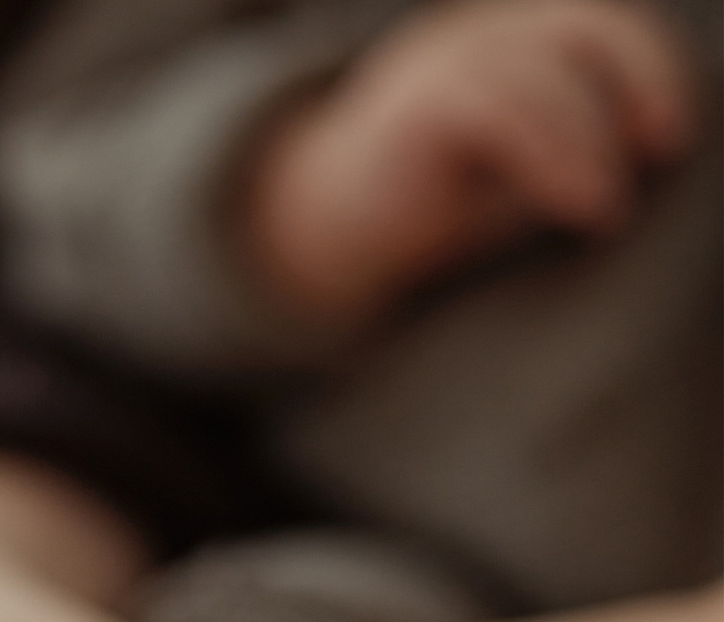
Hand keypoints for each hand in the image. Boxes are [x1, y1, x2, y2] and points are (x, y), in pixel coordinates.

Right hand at [247, 0, 694, 327]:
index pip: (595, 24)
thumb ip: (578, 140)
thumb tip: (650, 150)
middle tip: (662, 148)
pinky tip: (578, 202)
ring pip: (537, 73)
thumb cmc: (432, 203)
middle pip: (578, 25)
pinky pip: (496, 109)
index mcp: (506, 41)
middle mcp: (472, 38)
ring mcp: (435, 65)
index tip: (669, 137)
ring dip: (590, 139)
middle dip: (638, 78)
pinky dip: (551, 154)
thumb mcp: (522, 164)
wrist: (317, 233)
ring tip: (606, 208)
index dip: (647, 67)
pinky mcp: (410, 107)